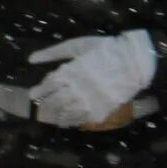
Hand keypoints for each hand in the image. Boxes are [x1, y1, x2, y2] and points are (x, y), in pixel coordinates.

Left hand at [28, 29, 156, 127]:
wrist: (136, 60)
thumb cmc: (105, 49)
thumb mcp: (77, 46)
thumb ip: (53, 53)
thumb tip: (30, 59)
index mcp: (70, 72)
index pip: (48, 85)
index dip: (39, 90)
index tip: (33, 94)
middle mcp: (77, 89)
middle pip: (54, 101)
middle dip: (45, 104)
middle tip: (41, 106)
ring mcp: (89, 101)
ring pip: (66, 113)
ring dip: (56, 115)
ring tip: (51, 115)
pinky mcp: (101, 109)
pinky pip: (82, 119)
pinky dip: (72, 121)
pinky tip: (67, 121)